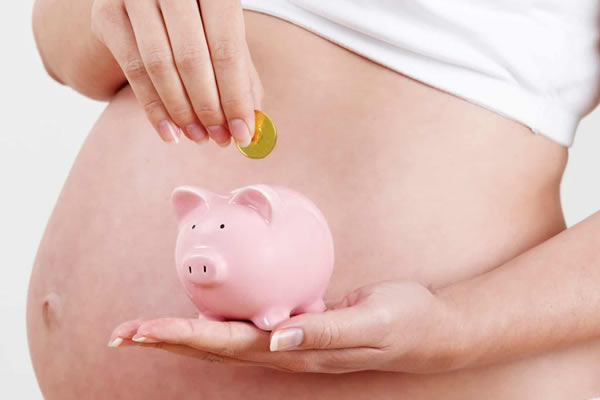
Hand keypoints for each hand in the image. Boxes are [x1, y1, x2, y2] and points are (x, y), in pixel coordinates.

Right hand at [91, 0, 261, 145]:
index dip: (235, 97)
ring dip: (181, 112)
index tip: (242, 133)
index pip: (227, 48)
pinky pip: (133, 70)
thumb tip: (253, 124)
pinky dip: (153, 108)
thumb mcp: (224, 37)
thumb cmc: (197, 21)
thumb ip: (241, 75)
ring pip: (160, 66)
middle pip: (192, 59)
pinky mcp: (108, 13)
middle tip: (219, 139)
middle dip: (209, 108)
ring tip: (198, 137)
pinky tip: (170, 132)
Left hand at [108, 281, 459, 373]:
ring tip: (148, 327)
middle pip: (215, 347)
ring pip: (227, 340)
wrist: (429, 332)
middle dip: (168, 338)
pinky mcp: (299, 328)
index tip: (140, 330)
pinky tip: (205, 312)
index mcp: (296, 352)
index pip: (228, 345)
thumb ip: (324, 332)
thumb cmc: (403, 323)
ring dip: (185, 333)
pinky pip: (250, 325)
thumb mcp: (370, 322)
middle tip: (124, 331)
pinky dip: (218, 321)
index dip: (183, 337)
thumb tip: (278, 336)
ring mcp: (290, 343)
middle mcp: (285, 352)